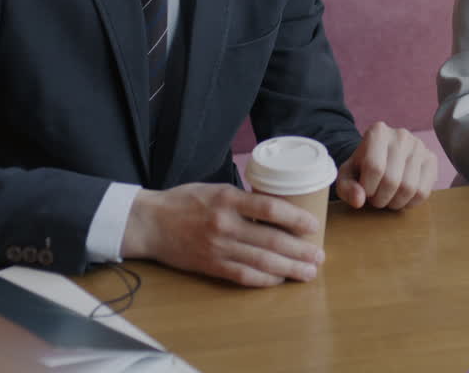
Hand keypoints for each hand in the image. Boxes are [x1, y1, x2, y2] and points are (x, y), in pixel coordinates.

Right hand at [121, 183, 323, 286]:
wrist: (149, 223)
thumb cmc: (184, 201)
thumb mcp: (216, 189)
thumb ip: (243, 199)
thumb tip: (277, 207)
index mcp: (228, 199)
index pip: (271, 208)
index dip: (296, 218)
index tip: (314, 225)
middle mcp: (225, 224)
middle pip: (271, 241)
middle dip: (300, 251)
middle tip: (319, 256)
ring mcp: (218, 248)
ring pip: (261, 262)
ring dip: (289, 269)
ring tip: (308, 272)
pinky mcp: (211, 265)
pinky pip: (243, 276)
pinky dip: (264, 279)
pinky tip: (280, 279)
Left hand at [335, 122, 436, 209]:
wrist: (382, 157)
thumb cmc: (361, 168)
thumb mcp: (347, 175)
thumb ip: (346, 188)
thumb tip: (359, 200)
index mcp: (377, 132)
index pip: (374, 167)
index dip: (368, 188)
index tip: (364, 191)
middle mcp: (401, 135)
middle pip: (392, 180)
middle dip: (381, 199)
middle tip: (375, 198)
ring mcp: (419, 146)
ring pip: (409, 188)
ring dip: (395, 203)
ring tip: (387, 198)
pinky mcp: (431, 159)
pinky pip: (423, 192)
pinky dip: (410, 203)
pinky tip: (401, 197)